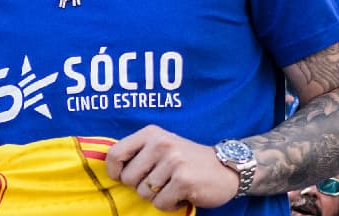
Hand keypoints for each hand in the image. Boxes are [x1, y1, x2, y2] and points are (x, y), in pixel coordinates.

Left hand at [105, 125, 238, 209]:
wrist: (227, 168)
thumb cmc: (187, 159)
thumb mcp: (162, 145)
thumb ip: (138, 153)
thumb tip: (111, 170)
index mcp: (151, 133)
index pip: (115, 153)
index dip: (113, 171)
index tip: (120, 177)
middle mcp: (160, 144)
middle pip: (128, 178)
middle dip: (140, 186)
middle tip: (158, 182)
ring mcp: (173, 162)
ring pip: (144, 193)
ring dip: (156, 196)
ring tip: (172, 186)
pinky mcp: (183, 181)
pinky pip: (160, 203)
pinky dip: (169, 204)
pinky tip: (181, 194)